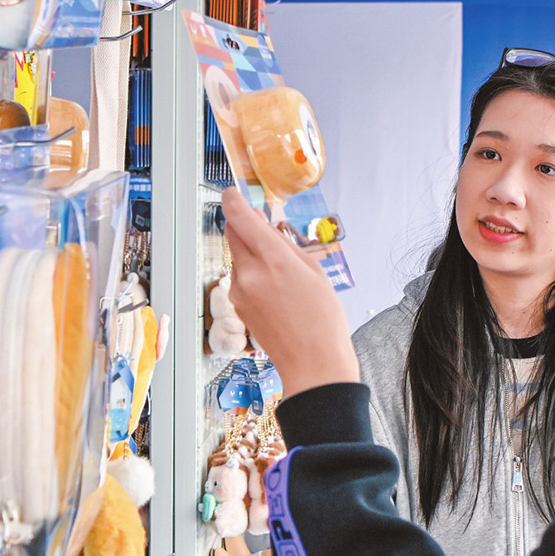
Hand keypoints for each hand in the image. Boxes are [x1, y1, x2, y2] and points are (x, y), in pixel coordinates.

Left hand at [221, 187, 359, 396]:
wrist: (312, 363)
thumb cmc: (321, 321)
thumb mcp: (314, 271)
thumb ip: (285, 245)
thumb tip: (266, 228)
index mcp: (273, 260)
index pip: (240, 217)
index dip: (234, 200)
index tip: (233, 193)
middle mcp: (249, 274)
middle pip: (232, 233)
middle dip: (243, 225)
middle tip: (263, 227)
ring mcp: (239, 291)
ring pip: (236, 256)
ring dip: (250, 252)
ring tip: (280, 270)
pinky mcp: (237, 305)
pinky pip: (239, 277)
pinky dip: (251, 273)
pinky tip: (274, 287)